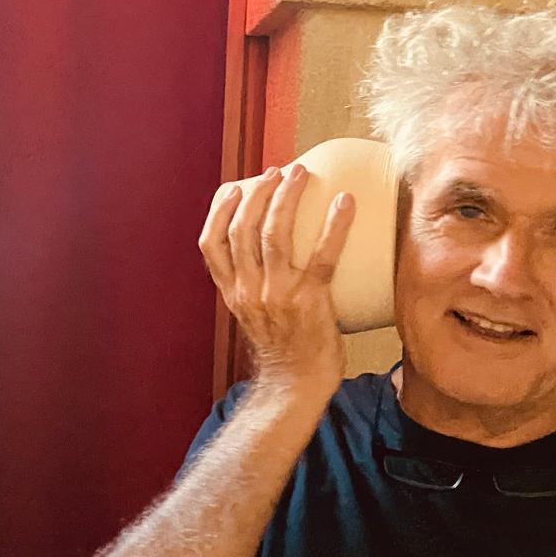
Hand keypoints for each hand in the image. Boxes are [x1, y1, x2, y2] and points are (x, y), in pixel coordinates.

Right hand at [198, 163, 355, 395]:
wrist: (296, 384)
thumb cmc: (281, 347)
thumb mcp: (251, 314)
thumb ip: (250, 284)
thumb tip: (263, 249)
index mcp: (232, 292)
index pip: (210, 244)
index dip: (219, 211)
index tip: (233, 188)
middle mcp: (249, 290)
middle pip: (242, 230)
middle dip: (257, 193)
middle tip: (277, 172)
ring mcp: (278, 294)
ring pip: (274, 234)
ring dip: (286, 197)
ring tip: (300, 174)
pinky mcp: (310, 300)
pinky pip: (323, 256)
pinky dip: (334, 225)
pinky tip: (345, 202)